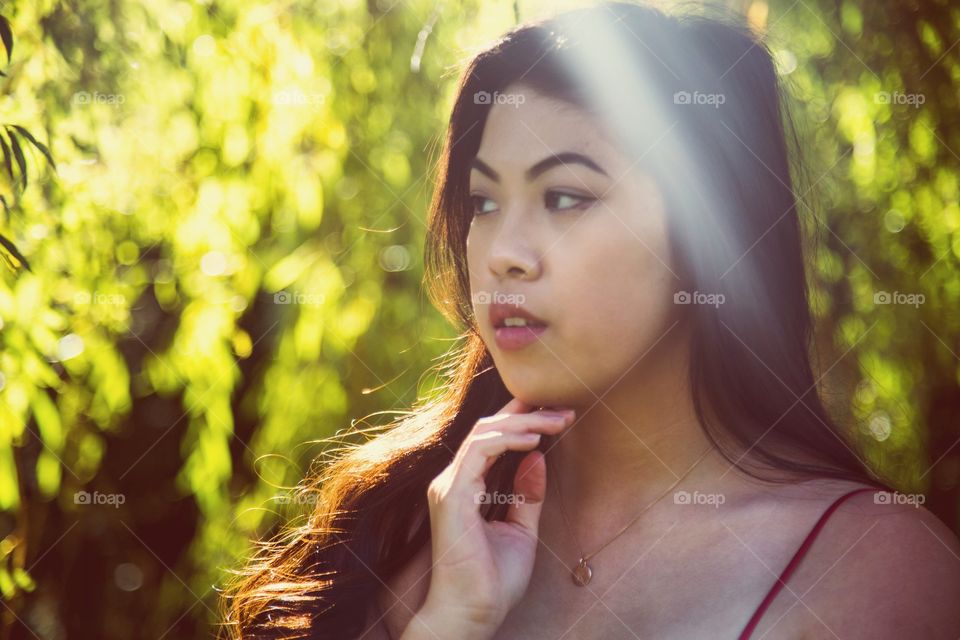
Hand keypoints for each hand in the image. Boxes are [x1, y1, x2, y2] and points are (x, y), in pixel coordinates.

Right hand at [415, 398, 575, 635]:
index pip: (490, 439)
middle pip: (488, 429)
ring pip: (484, 433)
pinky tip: (534, 440)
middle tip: (564, 411)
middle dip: (528, 414)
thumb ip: (526, 494)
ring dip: (524, 422)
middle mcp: (453, 482)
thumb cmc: (493, 582)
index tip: (552, 409)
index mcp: (465, 488)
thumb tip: (537, 458)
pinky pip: (479, 452)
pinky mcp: (453, 496)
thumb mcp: (521, 530)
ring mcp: (450, 487)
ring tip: (556, 421)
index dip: (519, 417)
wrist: (473, 615)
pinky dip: (508, 440)